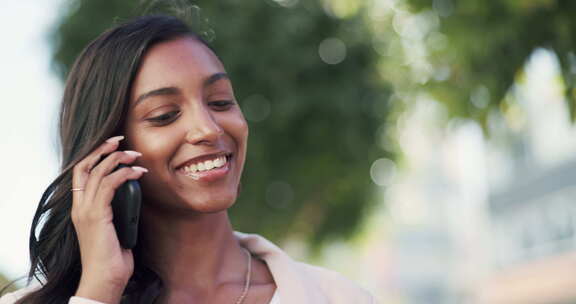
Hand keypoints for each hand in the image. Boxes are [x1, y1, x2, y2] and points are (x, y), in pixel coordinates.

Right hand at [71, 135, 146, 303]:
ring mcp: (86, 210)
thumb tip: (133, 191)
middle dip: (103, 149)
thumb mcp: (116, 226)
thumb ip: (118, 208)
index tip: (113, 145)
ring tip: (136, 155)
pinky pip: (109, 185)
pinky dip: (125, 174)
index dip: (95, 155)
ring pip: (98, 172)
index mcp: (81, 208)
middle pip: (85, 166)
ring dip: (118, 159)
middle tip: (121, 140)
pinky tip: (138, 172)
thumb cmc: (114, 256)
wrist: (105, 277)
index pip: (81, 172)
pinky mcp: (96, 215)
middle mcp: (79, 206)